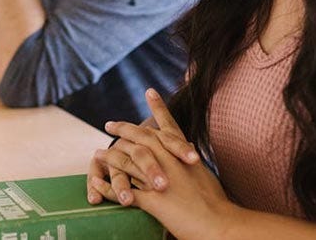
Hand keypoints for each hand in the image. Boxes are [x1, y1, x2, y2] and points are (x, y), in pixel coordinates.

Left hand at [89, 90, 237, 239]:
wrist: (219, 223)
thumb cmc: (216, 202)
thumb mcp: (204, 172)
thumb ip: (191, 157)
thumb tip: (189, 144)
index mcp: (183, 153)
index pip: (167, 124)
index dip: (158, 108)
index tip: (148, 91)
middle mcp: (169, 160)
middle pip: (141, 138)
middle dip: (124, 129)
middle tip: (109, 123)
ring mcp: (159, 178)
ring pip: (128, 162)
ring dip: (110, 157)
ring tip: (97, 153)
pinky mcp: (152, 199)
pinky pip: (124, 191)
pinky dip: (109, 188)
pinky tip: (97, 184)